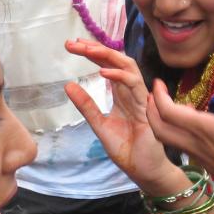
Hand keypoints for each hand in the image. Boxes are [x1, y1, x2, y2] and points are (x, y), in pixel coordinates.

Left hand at [64, 39, 174, 187]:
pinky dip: (119, 76)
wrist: (144, 170)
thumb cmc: (127, 148)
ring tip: (87, 49)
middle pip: (116, 60)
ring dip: (108, 55)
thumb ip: (86, 105)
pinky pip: (134, 85)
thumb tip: (68, 85)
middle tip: (73, 43)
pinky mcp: (146, 107)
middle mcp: (131, 90)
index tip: (71, 45)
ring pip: (128, 66)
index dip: (91, 53)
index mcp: (121, 93)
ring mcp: (140, 96)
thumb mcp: (99, 124)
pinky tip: (102, 73)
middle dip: (96, 48)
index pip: (106, 65)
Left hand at [148, 67, 213, 186]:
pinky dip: (173, 130)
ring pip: (167, 138)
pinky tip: (187, 124)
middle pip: (159, 128)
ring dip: (160, 121)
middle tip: (153, 94)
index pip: (168, 111)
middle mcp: (193, 142)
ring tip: (166, 106)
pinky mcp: (204, 162)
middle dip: (151, 110)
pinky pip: (178, 144)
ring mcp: (197, 154)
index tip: (158, 82)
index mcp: (201, 128)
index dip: (159, 96)